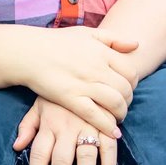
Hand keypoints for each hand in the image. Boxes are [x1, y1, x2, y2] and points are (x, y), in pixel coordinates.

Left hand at [13, 98, 117, 164]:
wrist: (86, 70)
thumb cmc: (59, 93)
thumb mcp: (39, 105)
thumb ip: (28, 126)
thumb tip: (16, 146)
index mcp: (49, 124)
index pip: (39, 154)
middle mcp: (67, 128)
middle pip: (61, 159)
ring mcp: (88, 126)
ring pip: (85, 156)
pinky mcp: (106, 125)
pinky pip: (108, 147)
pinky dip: (109, 164)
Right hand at [21, 25, 138, 135]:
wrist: (28, 52)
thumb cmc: (56, 42)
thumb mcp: (86, 33)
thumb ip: (113, 38)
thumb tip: (137, 45)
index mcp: (101, 51)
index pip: (131, 72)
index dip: (133, 84)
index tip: (127, 89)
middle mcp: (96, 68)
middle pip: (125, 90)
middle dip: (128, 101)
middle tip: (122, 105)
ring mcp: (84, 84)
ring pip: (115, 103)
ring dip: (121, 114)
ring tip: (117, 117)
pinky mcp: (71, 99)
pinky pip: (96, 115)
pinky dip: (107, 125)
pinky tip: (112, 131)